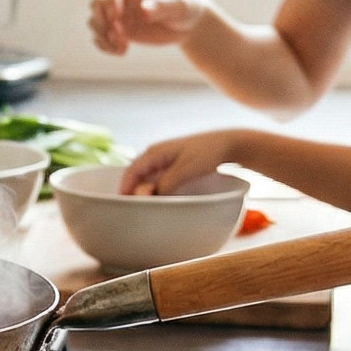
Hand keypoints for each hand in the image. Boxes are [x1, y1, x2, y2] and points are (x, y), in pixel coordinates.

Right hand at [88, 0, 210, 55]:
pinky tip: (121, 52)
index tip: (117, 16)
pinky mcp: (116, 29)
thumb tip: (143, 10)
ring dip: (102, 35)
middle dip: (102, 20)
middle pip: (97, 2)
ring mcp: (117, 12)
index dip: (110, 0)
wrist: (186, 25)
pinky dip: (105, 45)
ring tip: (122, 46)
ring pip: (95, 20)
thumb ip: (163, 6)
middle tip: (119, 34)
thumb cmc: (185, 7)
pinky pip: (100, 36)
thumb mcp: (180, 4)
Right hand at [120, 129, 239, 194]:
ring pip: (147, 178)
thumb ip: (166, 184)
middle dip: (134, 190)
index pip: (132, 171)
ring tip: (148, 203)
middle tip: (138, 205)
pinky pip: (157, 179)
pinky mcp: (172, 165)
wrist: (228, 145)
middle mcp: (155, 154)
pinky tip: (160, 197)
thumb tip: (150, 197)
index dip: (125, 187)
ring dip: (145, 190)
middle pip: (136, 175)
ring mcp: (164, 159)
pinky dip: (155, 189)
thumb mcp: (185, 170)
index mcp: (155, 152)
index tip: (122, 202)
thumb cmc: (207, 153)